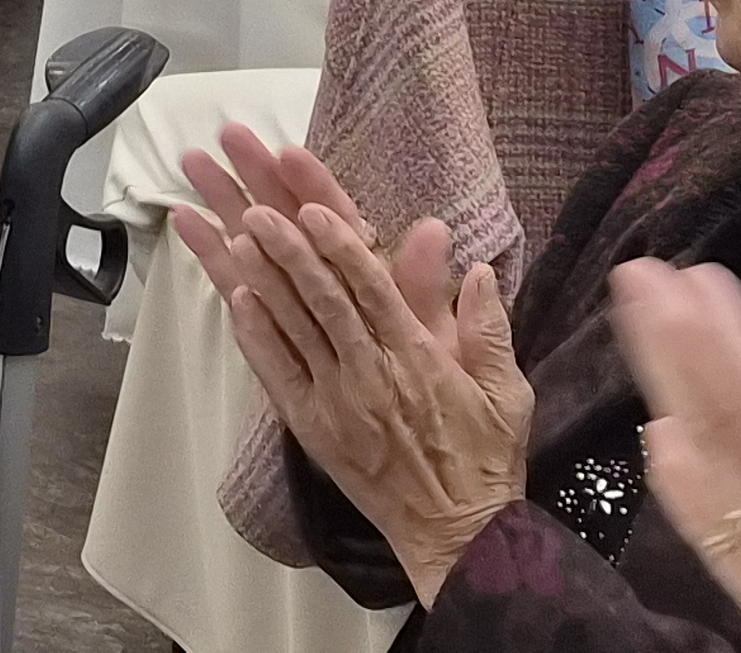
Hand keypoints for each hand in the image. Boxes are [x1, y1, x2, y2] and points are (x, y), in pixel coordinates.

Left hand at [173, 133, 530, 605]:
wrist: (459, 534)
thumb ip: (488, 327)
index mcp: (420, 358)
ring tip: (234, 234)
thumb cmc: (485, 457)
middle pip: (324, 299)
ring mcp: (339, 401)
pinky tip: (236, 299)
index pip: (374, 289)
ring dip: (264, 279)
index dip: (340, 245)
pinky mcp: (314, 427)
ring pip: (295, 328)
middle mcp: (373, 373)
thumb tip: (479, 267)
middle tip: (257, 207)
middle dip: (289, 249)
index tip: (313, 207)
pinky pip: (279, 374)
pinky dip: (257, 335)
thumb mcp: (506, 392)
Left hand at [618, 252, 740, 652]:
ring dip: (670, 388)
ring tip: (641, 320)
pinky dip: (679, 474)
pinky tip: (661, 435)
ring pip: (706, 469)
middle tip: (640, 272)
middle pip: (724, 434)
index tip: (697, 280)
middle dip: (680, 351)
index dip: (727, 348)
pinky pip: (710, 530)